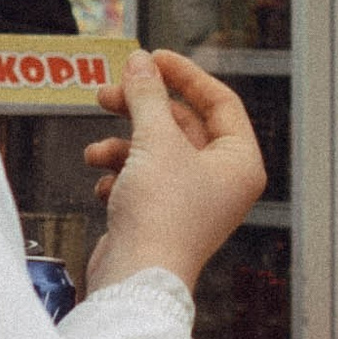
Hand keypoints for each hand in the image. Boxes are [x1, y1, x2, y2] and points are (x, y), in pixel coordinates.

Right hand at [82, 50, 265, 296]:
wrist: (136, 279)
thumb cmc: (161, 218)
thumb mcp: (155, 141)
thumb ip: (148, 95)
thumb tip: (141, 63)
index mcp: (240, 163)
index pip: (219, 102)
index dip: (185, 76)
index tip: (153, 59)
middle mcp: (222, 182)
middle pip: (183, 125)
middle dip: (142, 109)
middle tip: (109, 93)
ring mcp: (192, 202)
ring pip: (156, 152)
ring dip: (123, 145)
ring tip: (97, 150)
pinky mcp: (162, 218)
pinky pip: (142, 181)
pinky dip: (120, 177)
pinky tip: (103, 185)